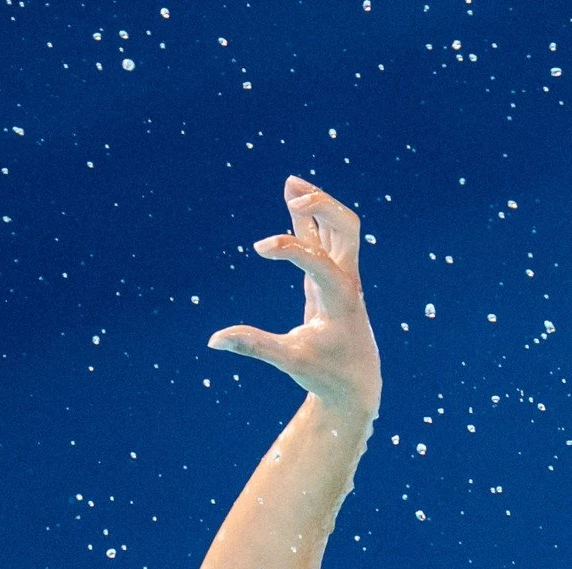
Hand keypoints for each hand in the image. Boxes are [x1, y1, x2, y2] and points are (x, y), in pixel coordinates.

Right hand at [208, 175, 382, 419]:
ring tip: (290, 182)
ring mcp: (340, 276)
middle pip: (347, 228)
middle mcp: (346, 282)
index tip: (259, 247)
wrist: (357, 383)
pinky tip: (292, 198)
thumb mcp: (290, 361)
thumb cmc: (327, 373)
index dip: (291, 248)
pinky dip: (309, 218)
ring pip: (337, 228)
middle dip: (323, 205)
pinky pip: (322, 239)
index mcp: (341, 301)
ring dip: (317, 203)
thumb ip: (255, 346)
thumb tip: (214, 340)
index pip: (320, 261)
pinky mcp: (330, 277)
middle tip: (292, 193)